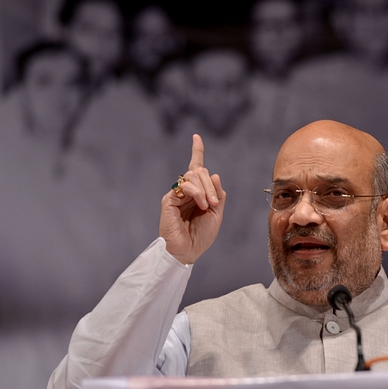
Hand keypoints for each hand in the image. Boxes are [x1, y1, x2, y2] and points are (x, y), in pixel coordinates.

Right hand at [159, 134, 225, 263]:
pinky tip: (200, 204)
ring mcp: (177, 194)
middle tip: (214, 203)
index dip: (196, 151)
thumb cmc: (201, 235)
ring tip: (207, 206)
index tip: (196, 137)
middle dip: (211, 185)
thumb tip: (214, 174)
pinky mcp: (169, 200)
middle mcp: (186, 191)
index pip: (196, 168)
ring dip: (205, 189)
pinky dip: (196, 192)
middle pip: (199, 172)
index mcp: (198, 193)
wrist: (188, 251)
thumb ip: (218, 195)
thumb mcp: (216, 214)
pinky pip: (185, 186)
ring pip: (193, 176)